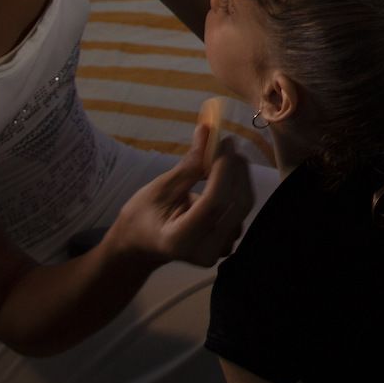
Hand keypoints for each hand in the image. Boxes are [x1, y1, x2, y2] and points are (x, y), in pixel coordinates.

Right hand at [110, 123, 253, 266]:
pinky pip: (239, 210)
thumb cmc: (143, 216)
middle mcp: (205, 251)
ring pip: (242, 206)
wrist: (141, 245)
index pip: (214, 202)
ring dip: (238, 175)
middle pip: (236, 204)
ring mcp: (219, 251)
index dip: (224, 168)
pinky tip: (223, 175)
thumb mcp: (160, 189)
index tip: (226, 140)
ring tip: (222, 156)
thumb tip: (208, 131)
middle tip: (227, 143)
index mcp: (181, 240)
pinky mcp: (227, 244)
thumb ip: (189, 165)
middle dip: (236, 168)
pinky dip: (235, 187)